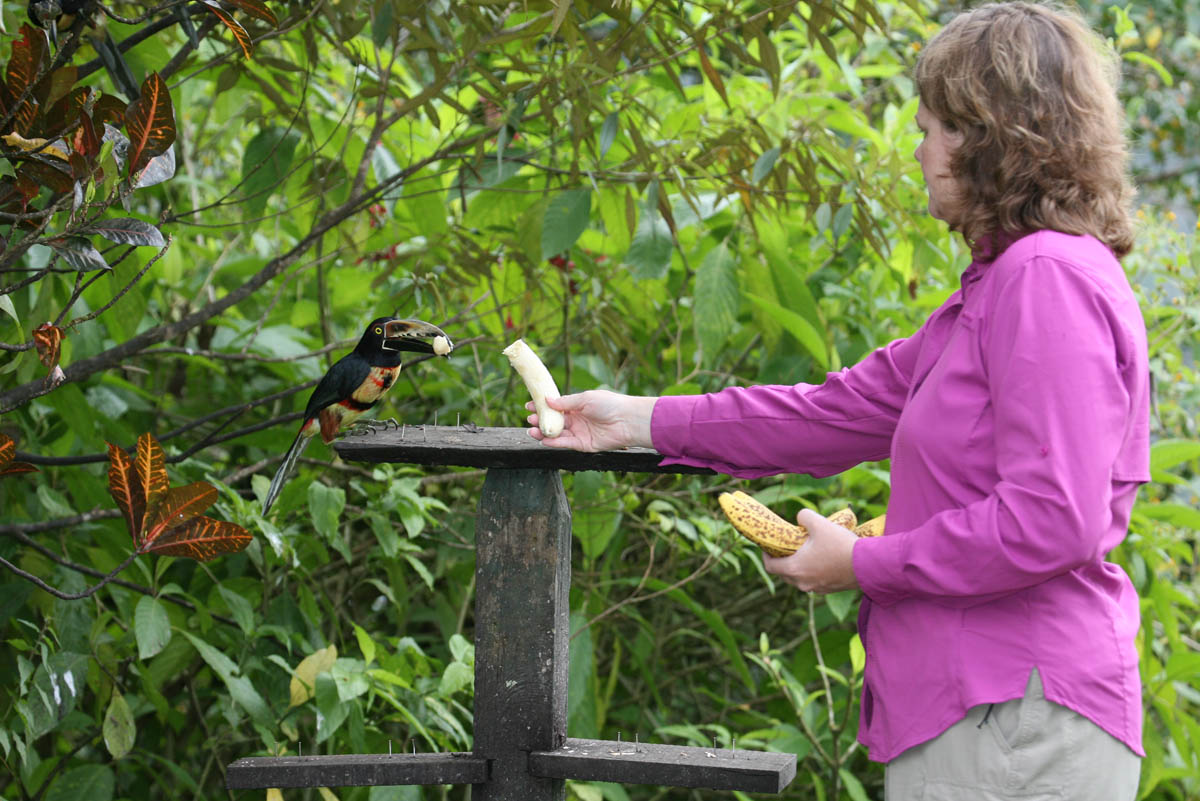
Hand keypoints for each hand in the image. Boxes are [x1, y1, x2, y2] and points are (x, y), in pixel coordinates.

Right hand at [526, 390, 656, 451]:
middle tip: (530, 419)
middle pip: (555, 421)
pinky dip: (554, 442)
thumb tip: (547, 400)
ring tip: (532, 430)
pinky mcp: (584, 445)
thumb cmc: (610, 404)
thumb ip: (566, 402)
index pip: (556, 406)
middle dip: (541, 420)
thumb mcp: (585, 399)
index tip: (529, 405)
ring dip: (544, 432)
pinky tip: (544, 439)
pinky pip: (566, 444)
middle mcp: (578, 419)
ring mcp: (580, 432)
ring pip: (558, 433)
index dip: (543, 406)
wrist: (627, 421)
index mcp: (578, 405)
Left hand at [763, 509, 859, 593]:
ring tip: (806, 550)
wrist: (868, 565)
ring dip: (799, 566)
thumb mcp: (820, 523)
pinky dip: (813, 571)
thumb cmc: (840, 545)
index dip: (766, 555)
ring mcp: (817, 589)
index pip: (770, 567)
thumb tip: (800, 517)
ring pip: (800, 578)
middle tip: (787, 546)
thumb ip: (804, 516)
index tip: (768, 547)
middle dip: (783, 560)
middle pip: (784, 573)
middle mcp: (803, 583)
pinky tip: (822, 558)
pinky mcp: (830, 589)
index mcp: (794, 569)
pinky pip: (815, 580)